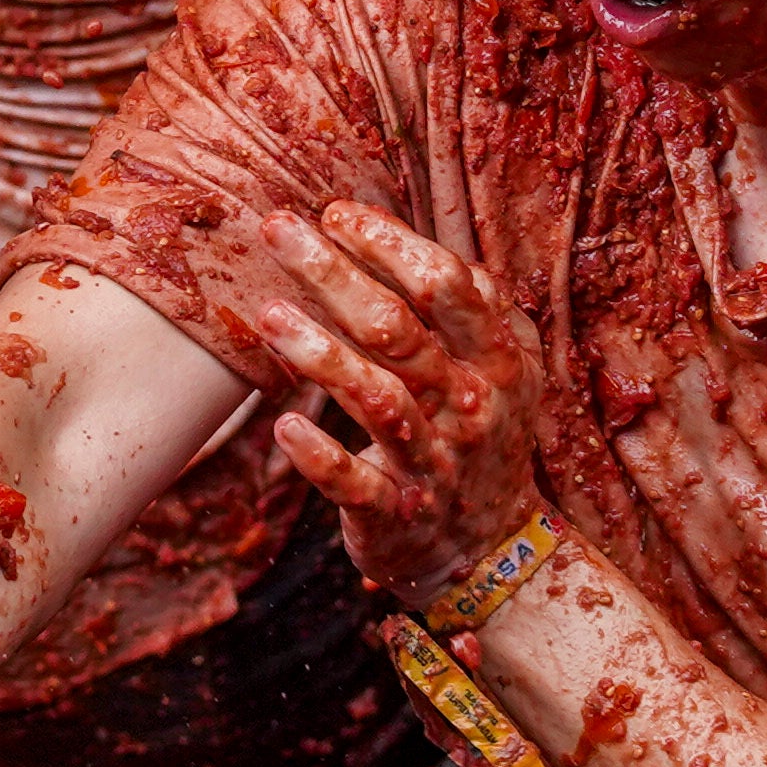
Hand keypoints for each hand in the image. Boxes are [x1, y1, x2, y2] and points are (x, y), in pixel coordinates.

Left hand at [243, 202, 548, 603]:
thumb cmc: (478, 437)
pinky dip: (319, 457)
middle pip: (400, 329)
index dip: (390, 244)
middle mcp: (470, 406)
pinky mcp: (399, 514)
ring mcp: (436, 462)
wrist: (493, 552)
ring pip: (378, 399)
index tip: (335, 214)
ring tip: (267, 315)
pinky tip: (284, 427)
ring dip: (319, 354)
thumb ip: (464, 307)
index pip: (447, 285)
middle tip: (276, 229)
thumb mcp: (498, 368)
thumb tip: (391, 233)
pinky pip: (356, 485)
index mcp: (497, 359)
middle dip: (334, 273)